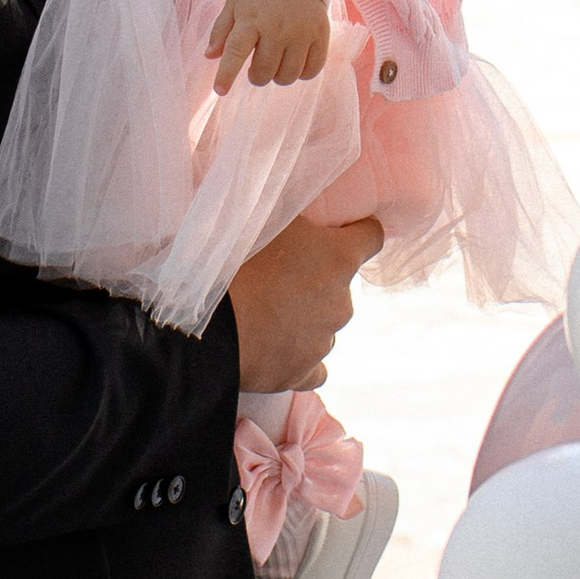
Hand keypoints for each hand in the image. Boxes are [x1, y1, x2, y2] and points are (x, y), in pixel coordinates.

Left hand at [208, 0, 331, 94]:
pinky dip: (302, 74)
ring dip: (278, 77)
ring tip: (275, 63)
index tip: (220, 90)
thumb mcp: (234, 3)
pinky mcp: (320, 35)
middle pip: (264, 71)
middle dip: (256, 76)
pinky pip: (312, 70)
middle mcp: (277, 27)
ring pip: (288, 76)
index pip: (235, 52)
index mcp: (251, 19)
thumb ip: (221, 30)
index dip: (226, 74)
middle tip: (256, 66)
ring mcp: (301, 32)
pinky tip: (295, 62)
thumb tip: (209, 56)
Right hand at [229, 212, 382, 394]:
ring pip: (324, 324)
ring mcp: (324, 341)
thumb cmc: (235, 261)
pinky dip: (298, 356)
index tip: (340, 230)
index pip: (371, 236)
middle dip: (318, 278)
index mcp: (339, 258)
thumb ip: (295, 216)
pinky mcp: (302, 373)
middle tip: (278, 273)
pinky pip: (313, 365)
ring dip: (304, 317)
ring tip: (264, 311)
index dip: (356, 230)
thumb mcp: (265, 217)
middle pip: (340, 284)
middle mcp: (342, 302)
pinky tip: (275, 348)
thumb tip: (302, 205)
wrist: (207, 328)